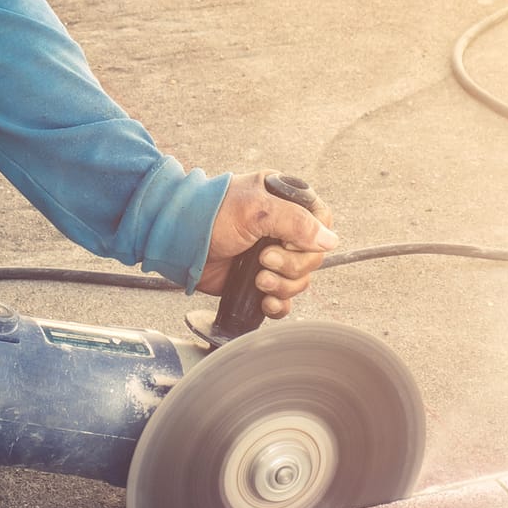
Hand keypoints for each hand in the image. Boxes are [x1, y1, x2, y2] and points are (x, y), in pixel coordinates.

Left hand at [197, 172, 338, 317]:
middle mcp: (281, 230)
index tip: (285, 242)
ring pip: (299, 280)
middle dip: (290, 266)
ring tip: (258, 279)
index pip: (321, 224)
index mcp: (285, 203)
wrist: (178, 239)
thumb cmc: (211, 214)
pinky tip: (265, 301)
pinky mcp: (257, 279)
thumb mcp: (257, 210)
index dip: (309, 240)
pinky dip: (278, 304)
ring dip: (282, 286)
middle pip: (312, 258)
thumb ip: (296, 222)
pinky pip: (283, 299)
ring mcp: (270, 256)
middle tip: (263, 260)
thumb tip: (330, 240)